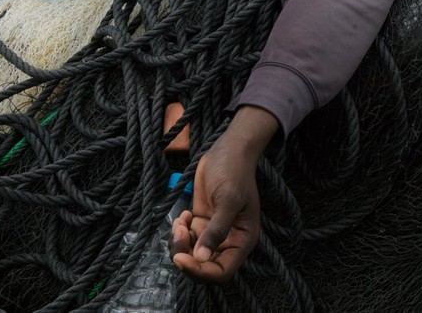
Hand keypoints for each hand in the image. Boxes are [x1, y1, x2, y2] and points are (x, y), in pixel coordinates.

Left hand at [170, 107, 277, 282]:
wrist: (228, 150)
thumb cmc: (234, 172)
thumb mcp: (228, 200)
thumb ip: (216, 230)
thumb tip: (201, 258)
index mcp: (242, 240)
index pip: (221, 271)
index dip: (201, 271)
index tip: (183, 258)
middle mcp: (228, 241)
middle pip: (204, 266)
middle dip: (187, 256)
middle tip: (179, 232)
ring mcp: (213, 232)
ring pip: (191, 254)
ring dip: (180, 243)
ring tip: (180, 221)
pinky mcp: (201, 223)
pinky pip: (186, 239)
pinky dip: (180, 232)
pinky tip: (184, 214)